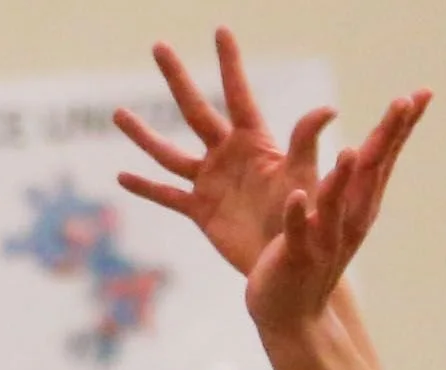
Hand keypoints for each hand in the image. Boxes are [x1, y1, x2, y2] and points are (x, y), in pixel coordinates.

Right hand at [115, 29, 422, 279]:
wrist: (289, 263)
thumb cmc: (301, 218)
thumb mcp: (303, 177)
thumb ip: (306, 142)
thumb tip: (328, 108)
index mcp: (253, 142)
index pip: (238, 94)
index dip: (230, 63)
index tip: (221, 31)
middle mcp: (227, 155)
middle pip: (195, 110)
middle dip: (177, 78)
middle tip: (159, 46)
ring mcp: (210, 181)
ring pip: (169, 153)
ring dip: (143, 134)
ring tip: (117, 113)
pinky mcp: (200, 210)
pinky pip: (167, 195)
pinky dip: (145, 188)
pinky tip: (121, 177)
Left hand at [249, 99, 429, 336]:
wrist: (293, 322)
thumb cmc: (309, 262)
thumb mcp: (331, 216)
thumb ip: (346, 184)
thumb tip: (363, 153)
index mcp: (356, 208)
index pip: (382, 159)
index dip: (401, 127)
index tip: (421, 93)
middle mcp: (346, 222)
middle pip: (371, 174)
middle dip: (387, 137)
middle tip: (405, 101)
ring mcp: (321, 240)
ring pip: (334, 206)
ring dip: (342, 180)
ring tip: (351, 150)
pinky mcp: (294, 258)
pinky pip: (295, 234)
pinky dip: (296, 216)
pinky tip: (296, 196)